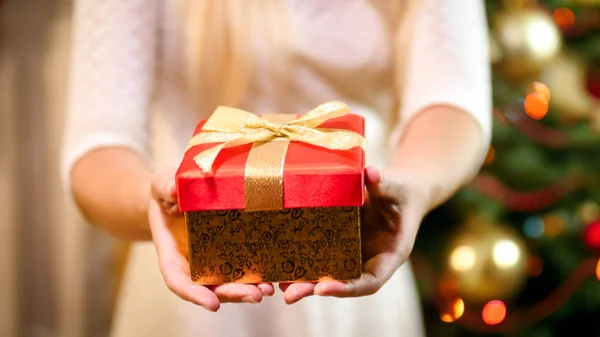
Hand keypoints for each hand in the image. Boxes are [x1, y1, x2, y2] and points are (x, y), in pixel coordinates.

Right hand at [148, 167, 274, 310]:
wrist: (180, 189)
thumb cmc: (167, 188)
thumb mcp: (162, 183)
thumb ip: (165, 186)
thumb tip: (172, 189)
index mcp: (172, 253)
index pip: (179, 281)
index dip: (194, 294)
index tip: (212, 304)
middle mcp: (192, 263)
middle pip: (210, 287)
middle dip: (233, 294)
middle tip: (256, 295)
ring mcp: (212, 260)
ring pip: (229, 282)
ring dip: (248, 289)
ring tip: (268, 289)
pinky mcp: (230, 251)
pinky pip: (242, 266)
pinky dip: (257, 273)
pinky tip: (274, 274)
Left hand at [280, 166, 429, 302]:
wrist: (398, 190)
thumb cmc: (401, 191)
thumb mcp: (396, 187)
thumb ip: (383, 183)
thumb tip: (370, 173)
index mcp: (390, 255)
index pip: (370, 281)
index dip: (347, 287)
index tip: (323, 288)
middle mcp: (371, 260)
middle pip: (344, 283)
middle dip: (316, 289)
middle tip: (289, 294)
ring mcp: (355, 254)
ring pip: (330, 274)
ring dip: (306, 281)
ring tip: (280, 287)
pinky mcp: (341, 244)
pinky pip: (322, 256)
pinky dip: (304, 261)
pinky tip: (282, 264)